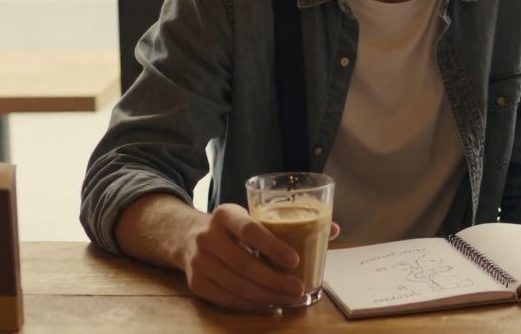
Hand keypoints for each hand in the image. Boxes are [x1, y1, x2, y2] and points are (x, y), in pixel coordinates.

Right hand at [179, 203, 311, 312]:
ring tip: (290, 299)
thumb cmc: (234, 227)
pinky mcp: (196, 283)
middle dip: (275, 280)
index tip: (295, 261)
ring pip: (236, 285)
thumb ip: (290, 223)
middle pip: (244, 264)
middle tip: (299, 288)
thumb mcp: (253, 216)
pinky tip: (271, 306)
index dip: (273, 247)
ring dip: (267, 296)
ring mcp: (199, 262)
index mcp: (225, 214)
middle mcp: (207, 236)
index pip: (250, 230)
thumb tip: (332, 230)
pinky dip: (251, 305)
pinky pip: (227, 299)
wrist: (187, 236)